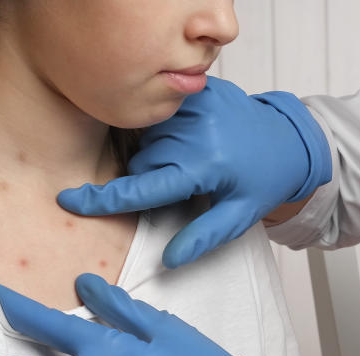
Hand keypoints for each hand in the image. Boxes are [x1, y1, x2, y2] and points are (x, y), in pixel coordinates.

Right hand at [57, 77, 331, 268]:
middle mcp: (197, 131)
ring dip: (158, 154)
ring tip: (192, 160)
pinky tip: (192, 138)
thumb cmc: (262, 182)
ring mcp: (196, 105)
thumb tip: (169, 260)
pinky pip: (160, 116)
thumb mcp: (239, 216)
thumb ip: (203, 237)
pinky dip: (166, 132)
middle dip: (152, 179)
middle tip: (186, 184)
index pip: (143, 187)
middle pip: (142, 163)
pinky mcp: (198, 90)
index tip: (69, 201)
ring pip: (147, 139)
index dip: (103, 199)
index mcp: (205, 165)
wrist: (290, 140)